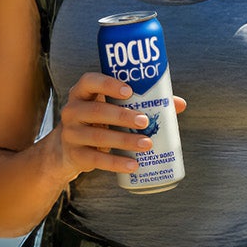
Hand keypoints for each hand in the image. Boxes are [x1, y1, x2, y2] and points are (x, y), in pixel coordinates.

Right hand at [51, 71, 186, 183]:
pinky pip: (96, 160)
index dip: (108, 84)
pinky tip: (133, 165)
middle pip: (96, 111)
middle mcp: (72, 110)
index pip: (89, 81)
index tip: (129, 90)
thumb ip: (141, 102)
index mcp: (82, 93)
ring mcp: (71, 134)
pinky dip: (116, 163)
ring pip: (98, 137)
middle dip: (122, 116)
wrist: (68, 149)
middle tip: (145, 121)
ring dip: (124, 140)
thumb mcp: (111, 108)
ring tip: (146, 144)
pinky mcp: (75, 155)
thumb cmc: (98, 122)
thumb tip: (178, 104)